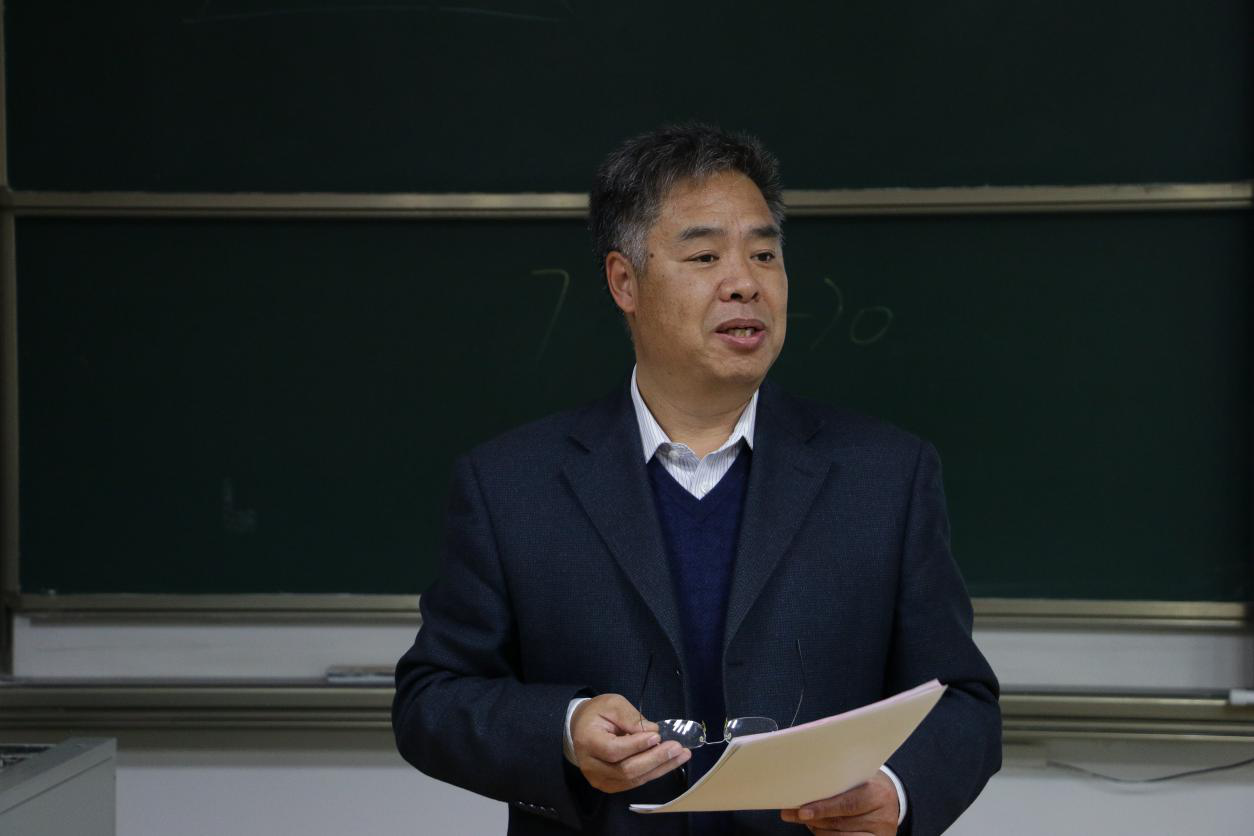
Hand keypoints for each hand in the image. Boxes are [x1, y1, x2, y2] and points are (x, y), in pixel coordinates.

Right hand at [570, 693, 690, 792]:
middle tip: (676, 747)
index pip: (613, 750)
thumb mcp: (613, 704)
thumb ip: (631, 718)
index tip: (657, 736)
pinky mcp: (610, 785)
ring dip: (660, 768)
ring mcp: (600, 779)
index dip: (636, 746)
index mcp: (587, 741)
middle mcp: (591, 765)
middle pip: (625, 770)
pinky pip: (635, 782)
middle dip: (654, 759)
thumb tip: (653, 732)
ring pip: (633, 779)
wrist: (583, 727)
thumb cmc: (598, 713)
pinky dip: (654, 772)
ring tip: (681, 755)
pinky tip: (670, 762)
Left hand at [779, 772, 899, 833]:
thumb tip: (805, 786)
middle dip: (814, 818)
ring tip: (804, 819)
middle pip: (841, 821)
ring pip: (840, 835)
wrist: (890, 796)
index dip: (823, 808)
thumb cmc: (868, 783)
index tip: (802, 811)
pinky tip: (818, 828)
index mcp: (878, 792)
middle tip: (793, 814)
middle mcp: (883, 815)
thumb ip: (838, 781)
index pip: (847, 803)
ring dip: (817, 828)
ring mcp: (881, 832)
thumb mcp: (858, 776)